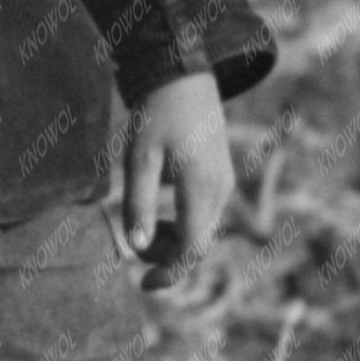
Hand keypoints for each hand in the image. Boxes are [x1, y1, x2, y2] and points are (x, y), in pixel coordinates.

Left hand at [120, 71, 235, 291]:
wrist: (182, 75)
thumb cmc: (157, 114)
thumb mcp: (139, 158)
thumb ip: (139, 204)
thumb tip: (138, 247)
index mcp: (202, 190)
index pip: (192, 249)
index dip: (169, 272)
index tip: (144, 285)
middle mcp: (220, 191)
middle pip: (199, 245)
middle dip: (168, 257)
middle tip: (135, 248)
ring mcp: (224, 183)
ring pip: (204, 231)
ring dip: (175, 239)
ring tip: (144, 221)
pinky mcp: (221, 176)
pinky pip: (205, 214)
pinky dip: (183, 223)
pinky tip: (160, 207)